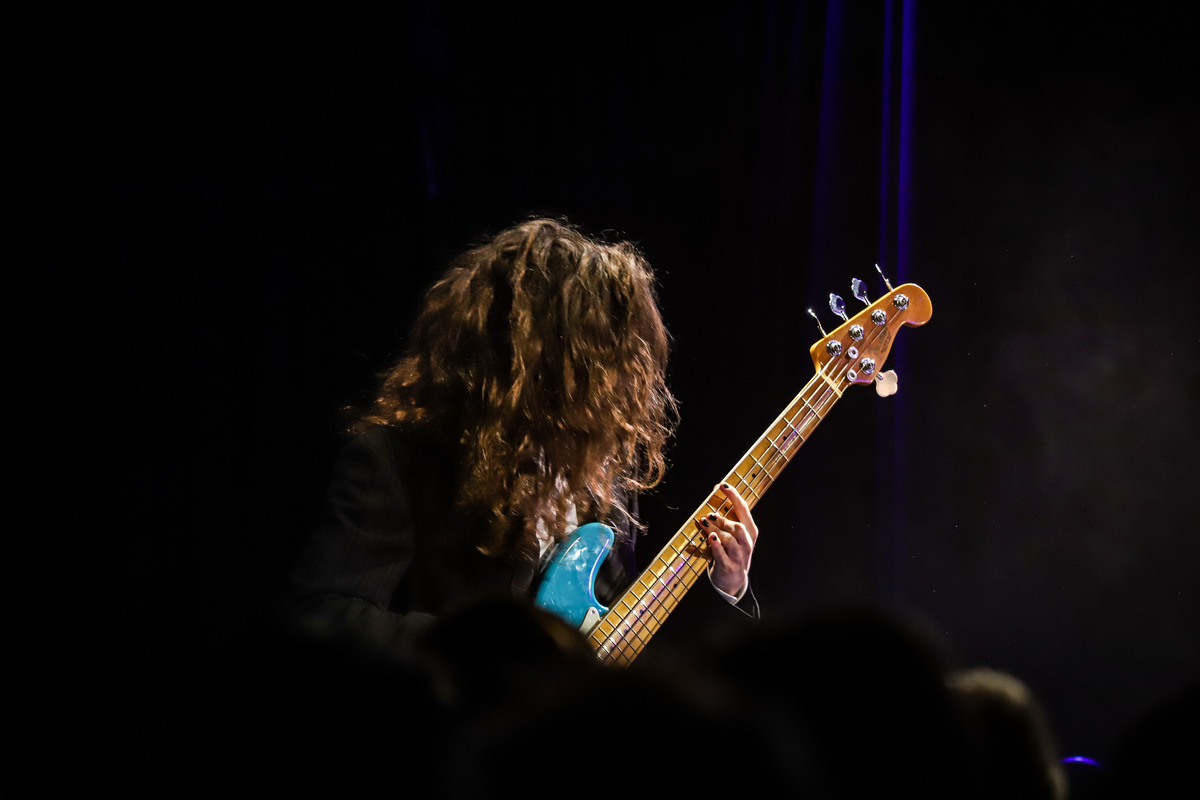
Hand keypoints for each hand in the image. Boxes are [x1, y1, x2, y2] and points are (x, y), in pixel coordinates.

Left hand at [697, 482, 757, 596]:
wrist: (734, 580)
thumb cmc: (732, 551)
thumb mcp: (733, 535)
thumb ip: (725, 517)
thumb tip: (714, 491)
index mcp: (750, 531)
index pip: (744, 509)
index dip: (734, 495)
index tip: (723, 485)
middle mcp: (747, 542)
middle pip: (738, 527)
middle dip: (723, 519)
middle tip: (709, 514)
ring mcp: (739, 555)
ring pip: (729, 539)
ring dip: (716, 529)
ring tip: (703, 523)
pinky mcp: (729, 565)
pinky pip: (721, 554)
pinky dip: (715, 544)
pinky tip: (710, 537)